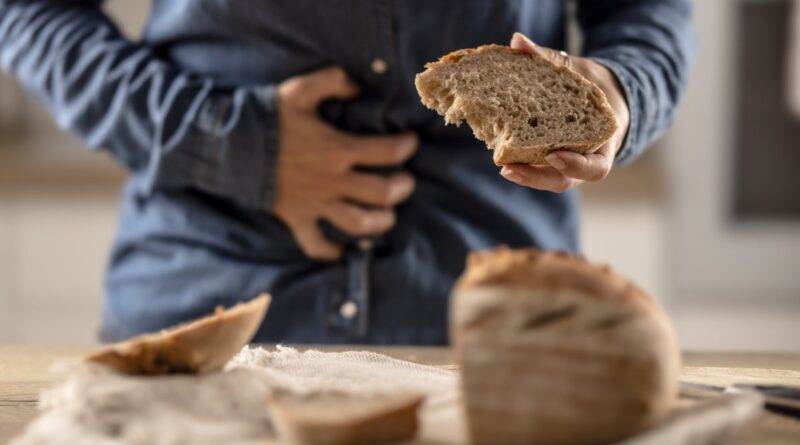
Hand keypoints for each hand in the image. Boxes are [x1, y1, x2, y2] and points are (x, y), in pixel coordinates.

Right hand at [275, 67, 417, 260]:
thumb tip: (358, 86)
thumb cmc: (265, 116)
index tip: (410, 142)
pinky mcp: (297, 218)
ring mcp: (315, 203)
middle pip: (382, 193)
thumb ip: (332, 82)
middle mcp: (331, 180)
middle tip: (405, 180)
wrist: (227, 146)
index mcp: (337, 149)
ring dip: (380, 222)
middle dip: (401, 187)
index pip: (388, 152)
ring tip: (387, 214)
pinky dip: (330, 251)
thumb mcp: (299, 90)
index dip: (406, 146)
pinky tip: (343, 250)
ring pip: (358, 223)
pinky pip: (315, 244)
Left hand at [499, 32, 629, 192]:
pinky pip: (538, 166)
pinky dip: (521, 161)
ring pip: (549, 178)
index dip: (575, 165)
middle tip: (509, 169)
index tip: (553, 155)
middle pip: (564, 180)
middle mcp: (586, 158)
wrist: (600, 95)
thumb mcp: (579, 70)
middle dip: (537, 178)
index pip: (595, 168)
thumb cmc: (592, 85)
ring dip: (526, 175)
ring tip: (503, 168)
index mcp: (604, 142)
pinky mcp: (550, 159)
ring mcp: (568, 162)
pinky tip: (499, 153)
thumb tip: (517, 41)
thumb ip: (549, 59)